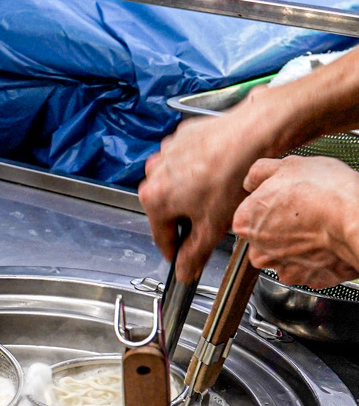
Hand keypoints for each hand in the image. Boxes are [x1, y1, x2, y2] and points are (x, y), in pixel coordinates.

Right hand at [139, 88, 288, 281]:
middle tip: (212, 222)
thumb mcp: (213, 227)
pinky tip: (219, 173)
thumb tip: (184, 271)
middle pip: (168, 209)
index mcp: (153, 198)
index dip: (177, 252)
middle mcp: (153, 174)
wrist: (253, 134)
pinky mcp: (183, 138)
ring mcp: (167, 153)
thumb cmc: (232, 175)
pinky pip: (186, 163)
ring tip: (219, 194)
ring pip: (176, 185)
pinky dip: (198, 171)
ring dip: (192, 194)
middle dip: (187, 218)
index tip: (186, 257)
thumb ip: (194, 254)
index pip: (162, 237)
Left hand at [232, 155, 358, 287]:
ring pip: (285, 254)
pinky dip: (316, 258)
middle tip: (305, 212)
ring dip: (298, 244)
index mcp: (245, 222)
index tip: (286, 199)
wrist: (358, 219)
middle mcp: (258, 250)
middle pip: (265, 236)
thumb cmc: (325, 192)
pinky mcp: (306, 280)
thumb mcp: (288, 166)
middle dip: (281, 226)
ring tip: (319, 226)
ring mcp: (282, 268)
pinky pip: (308, 268)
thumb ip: (260, 172)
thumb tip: (253, 178)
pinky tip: (327, 242)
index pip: (250, 213)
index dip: (271, 203)